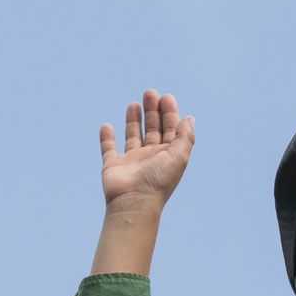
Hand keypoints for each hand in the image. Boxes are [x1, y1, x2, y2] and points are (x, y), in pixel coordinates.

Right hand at [100, 89, 194, 214]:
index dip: (169, 113)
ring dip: (134, 120)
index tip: (166, 97)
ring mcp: (131, 162)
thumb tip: (189, 118)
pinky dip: (106, 138)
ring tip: (134, 104)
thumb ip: (185, 137)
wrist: (134, 202)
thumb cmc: (158, 181)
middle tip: (150, 93)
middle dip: (152, 111)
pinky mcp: (113, 166)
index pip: (170, 130)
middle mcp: (150, 158)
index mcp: (167, 156)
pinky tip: (107, 126)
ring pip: (133, 136)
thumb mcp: (179, 156)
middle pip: (153, 130)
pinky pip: (108, 149)